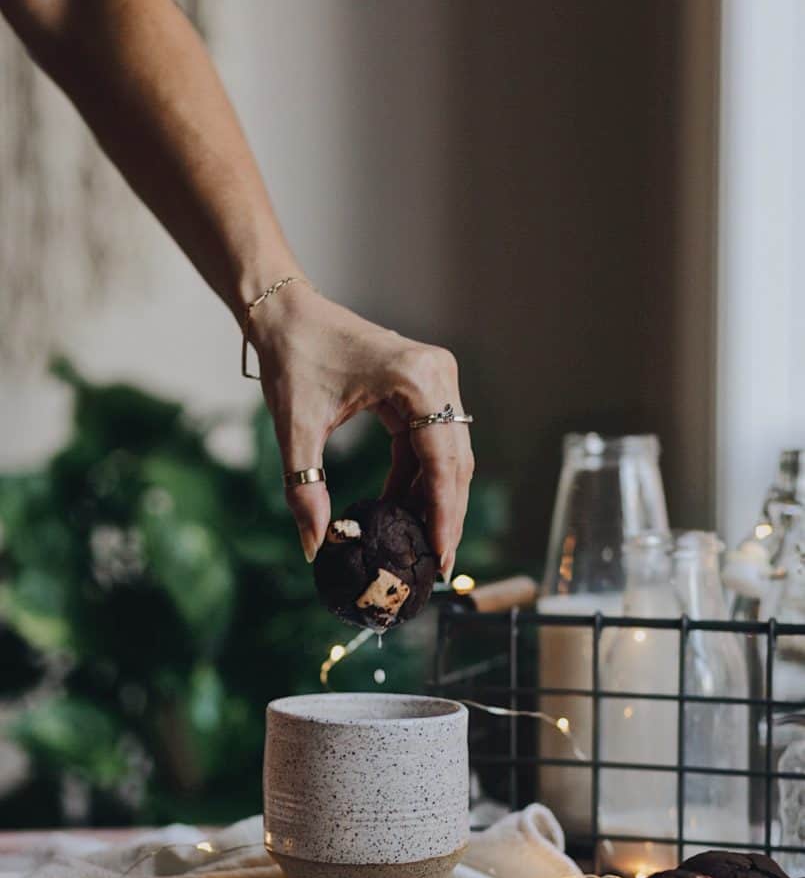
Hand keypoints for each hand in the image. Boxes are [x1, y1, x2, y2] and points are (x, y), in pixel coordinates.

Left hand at [251, 285, 473, 579]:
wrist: (285, 313)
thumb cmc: (291, 358)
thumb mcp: (295, 428)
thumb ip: (304, 488)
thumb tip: (314, 546)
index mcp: (416, 379)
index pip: (442, 460)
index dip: (443, 512)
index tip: (440, 554)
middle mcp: (437, 375)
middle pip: (455, 461)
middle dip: (445, 514)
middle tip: (438, 564)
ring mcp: (435, 380)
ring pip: (447, 455)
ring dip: (433, 499)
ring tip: (420, 544)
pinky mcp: (423, 388)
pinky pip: (430, 443)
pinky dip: (417, 477)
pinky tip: (401, 508)